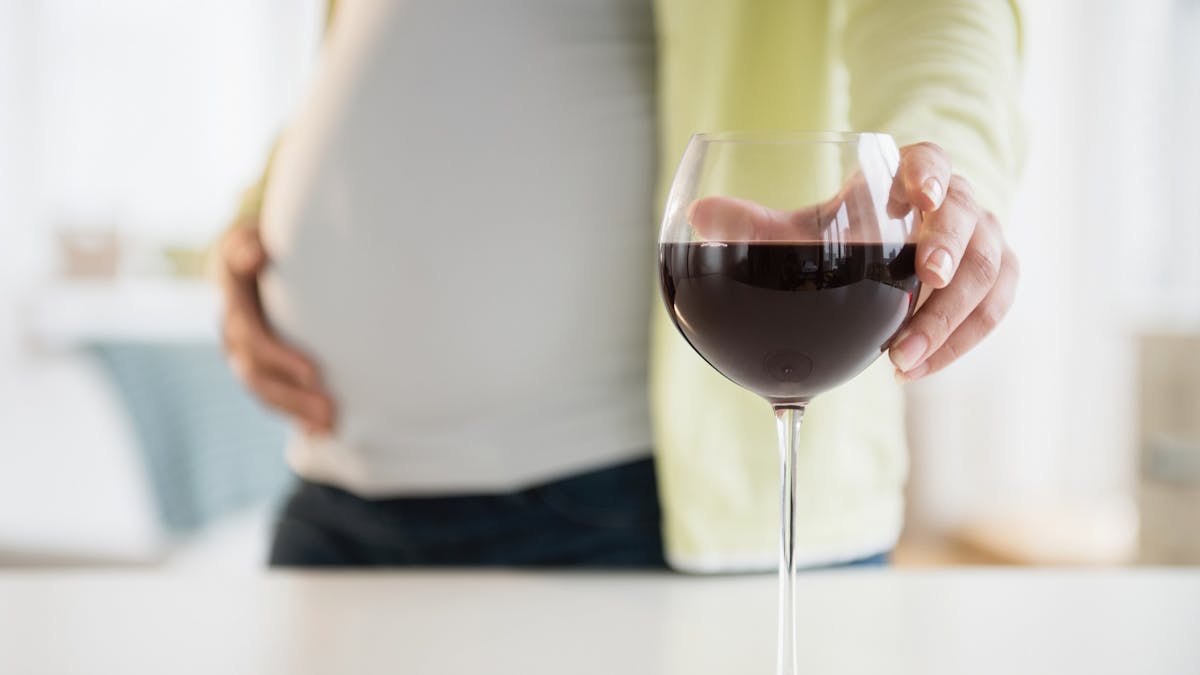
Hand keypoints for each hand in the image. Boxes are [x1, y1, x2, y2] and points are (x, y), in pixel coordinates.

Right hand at [215, 221, 335, 432]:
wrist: (264, 247)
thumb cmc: (272, 235)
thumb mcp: (257, 231)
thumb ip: (250, 243)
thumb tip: (254, 256)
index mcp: (232, 293)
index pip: (251, 334)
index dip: (279, 357)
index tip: (314, 374)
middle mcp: (231, 325)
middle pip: (254, 371)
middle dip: (291, 394)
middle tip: (329, 409)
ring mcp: (241, 347)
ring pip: (260, 387)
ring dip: (292, 409)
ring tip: (329, 424)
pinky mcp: (258, 360)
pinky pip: (270, 392)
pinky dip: (292, 414)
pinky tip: (318, 434)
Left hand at [686, 141, 1017, 382]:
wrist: (893, 247)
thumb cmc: (844, 231)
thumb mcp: (804, 229)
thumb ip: (755, 227)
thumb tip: (698, 217)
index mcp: (910, 174)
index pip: (931, 159)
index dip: (930, 174)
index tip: (919, 195)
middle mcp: (957, 202)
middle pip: (969, 219)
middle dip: (949, 251)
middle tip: (926, 280)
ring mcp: (983, 239)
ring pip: (988, 270)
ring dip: (949, 317)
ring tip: (903, 359)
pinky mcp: (994, 276)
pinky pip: (994, 308)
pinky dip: (961, 340)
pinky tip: (918, 368)